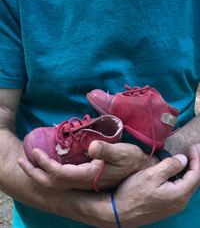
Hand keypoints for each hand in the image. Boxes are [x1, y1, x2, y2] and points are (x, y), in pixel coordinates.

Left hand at [18, 141, 154, 190]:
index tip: (35, 152)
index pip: (60, 174)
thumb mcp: (122, 153)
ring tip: (30, 160)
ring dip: (41, 172)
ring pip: (56, 181)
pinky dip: (51, 170)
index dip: (45, 165)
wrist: (141, 171)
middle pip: (53, 182)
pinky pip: (63, 177)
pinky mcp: (86, 176)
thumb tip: (92, 147)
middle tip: (22, 159)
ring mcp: (84, 180)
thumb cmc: (132, 160)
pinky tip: (49, 161)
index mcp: (88, 175)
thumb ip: (106, 151)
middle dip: (35, 172)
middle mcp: (83, 181)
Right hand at [112, 144, 199, 227]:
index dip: (196, 159)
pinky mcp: (167, 206)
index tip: (193, 146)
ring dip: (190, 171)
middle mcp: (181, 202)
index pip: (196, 175)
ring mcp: (174, 206)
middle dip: (196, 164)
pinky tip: (178, 172)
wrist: (120, 212)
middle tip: (194, 149)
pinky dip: (183, 178)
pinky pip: (181, 190)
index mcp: (179, 194)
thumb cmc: (134, 193)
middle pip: (195, 181)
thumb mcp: (151, 175)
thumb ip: (169, 166)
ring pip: (188, 186)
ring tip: (188, 158)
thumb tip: (183, 159)